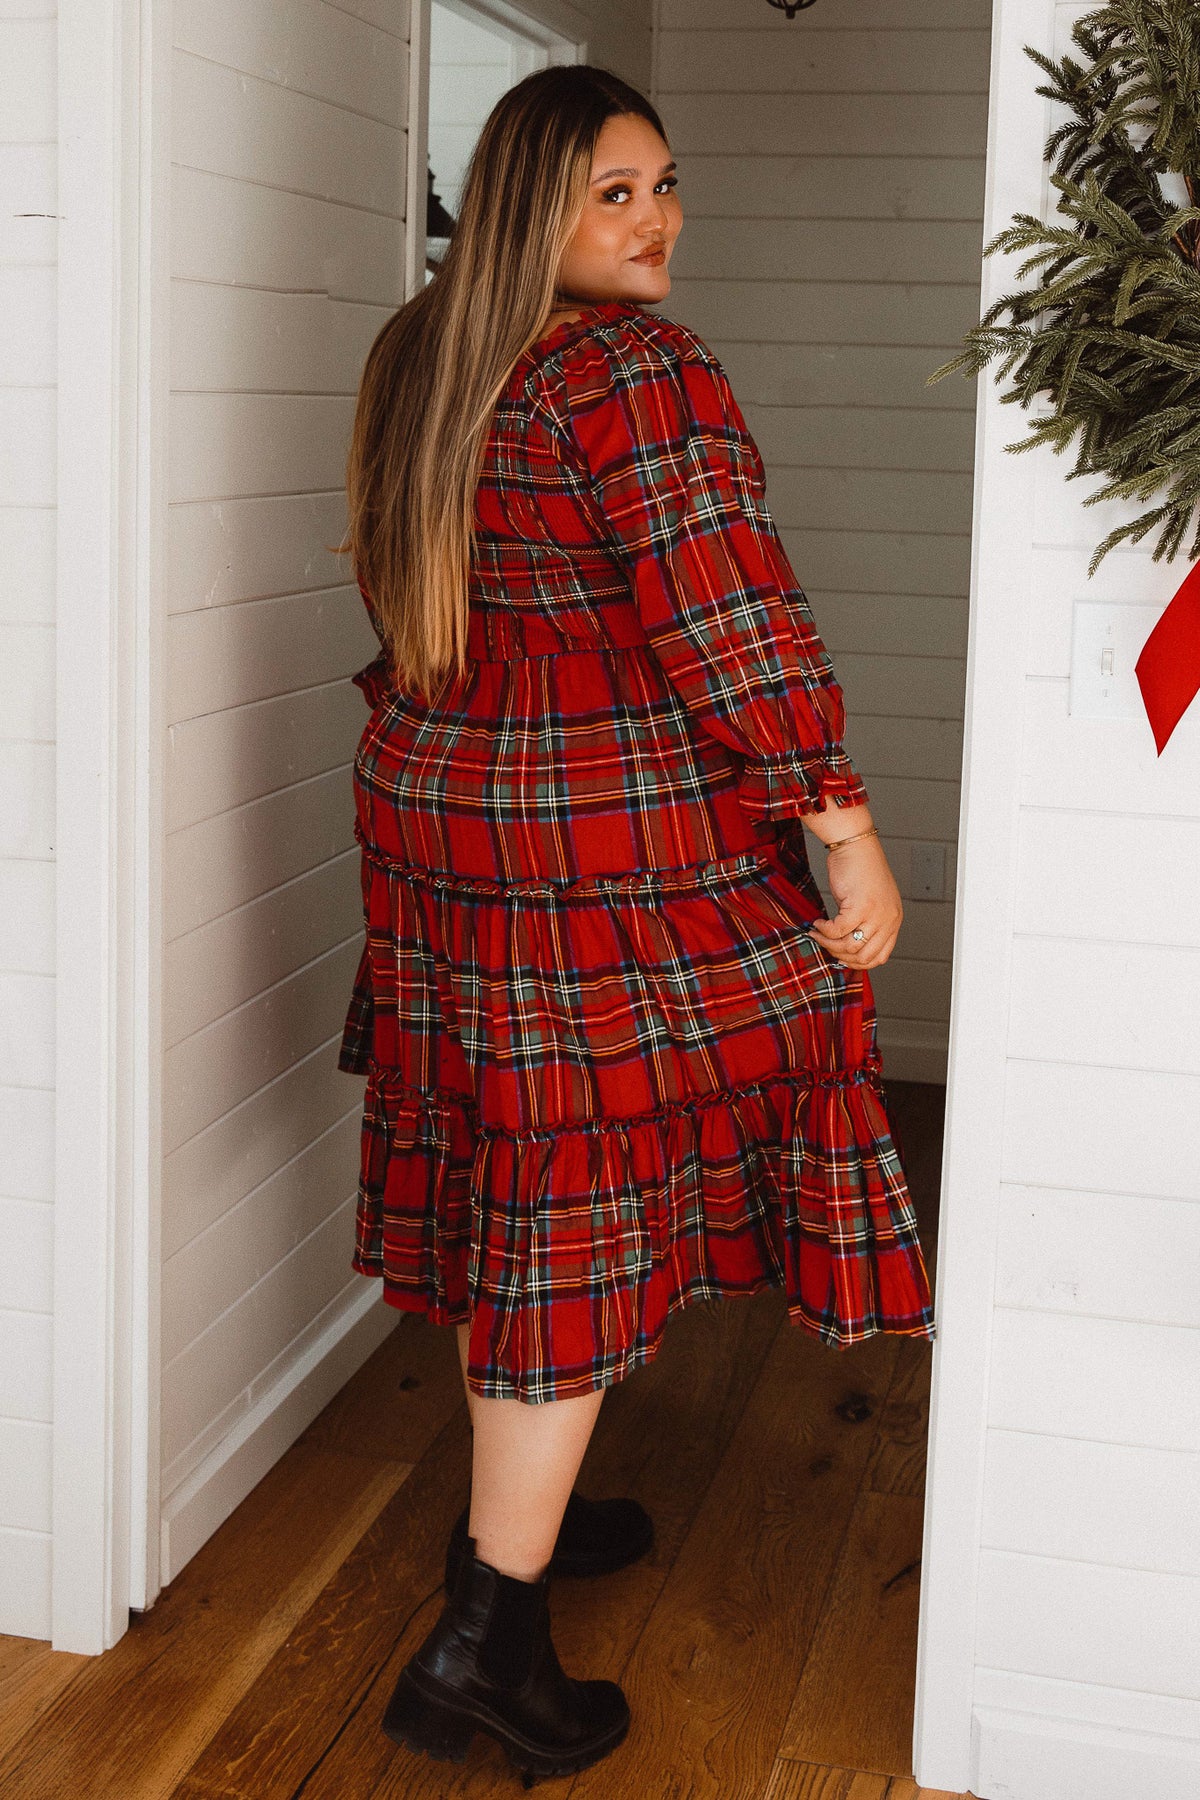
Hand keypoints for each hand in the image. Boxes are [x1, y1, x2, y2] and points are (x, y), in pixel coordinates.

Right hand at [808, 835, 902, 969]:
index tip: (840, 956)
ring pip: (850, 946)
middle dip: (840, 955)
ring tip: (818, 932)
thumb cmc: (860, 868)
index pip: (879, 957)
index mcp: (893, 920)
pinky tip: (818, 922)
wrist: (855, 844)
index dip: (857, 962)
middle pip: (864, 957)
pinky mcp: (860, 907)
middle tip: (826, 944)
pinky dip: (824, 930)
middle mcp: (889, 920)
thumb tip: (847, 947)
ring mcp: (876, 914)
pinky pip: (838, 930)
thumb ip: (866, 923)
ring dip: (829, 943)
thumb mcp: (871, 901)